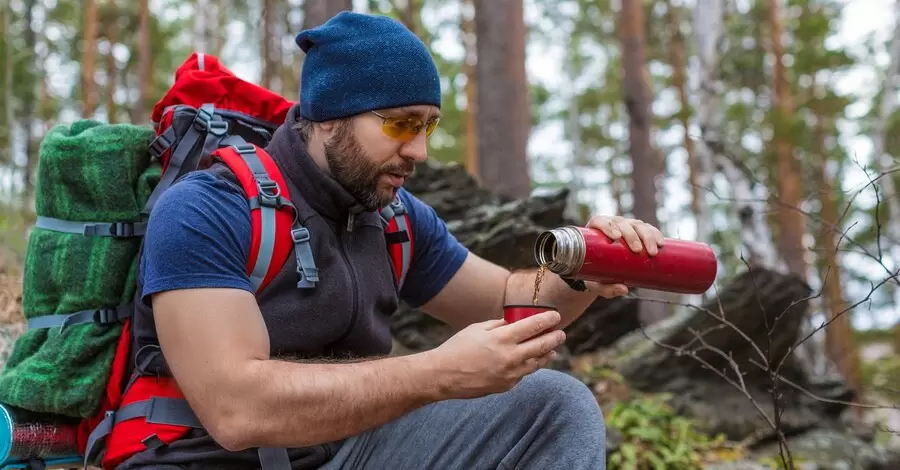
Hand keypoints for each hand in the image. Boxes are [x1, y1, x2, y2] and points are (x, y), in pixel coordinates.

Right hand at [429, 310, 565, 399]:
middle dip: (554, 338)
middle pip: (541, 345)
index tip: (555, 316)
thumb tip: (515, 322)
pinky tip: (530, 362)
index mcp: (501, 338)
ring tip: (552, 349)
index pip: (533, 326)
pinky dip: (528, 367)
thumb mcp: (477, 329)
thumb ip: (499, 325)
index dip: (547, 320)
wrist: (444, 375)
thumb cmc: (458, 348)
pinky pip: (523, 374)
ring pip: (537, 363)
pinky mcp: (506, 386)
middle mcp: (509, 357)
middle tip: (561, 333)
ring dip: (547, 354)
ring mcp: (510, 374)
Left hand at [583, 215, 664, 297]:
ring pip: (637, 225)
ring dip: (647, 235)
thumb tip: (623, 290)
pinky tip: (660, 243)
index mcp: (595, 232)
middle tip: (638, 250)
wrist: (604, 273)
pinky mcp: (639, 232)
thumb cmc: (595, 276)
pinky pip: (648, 229)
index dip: (608, 225)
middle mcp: (612, 225)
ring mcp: (626, 227)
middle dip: (631, 235)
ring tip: (653, 251)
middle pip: (621, 223)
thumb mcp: (597, 284)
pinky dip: (655, 234)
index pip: (600, 221)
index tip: (616, 237)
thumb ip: (607, 288)